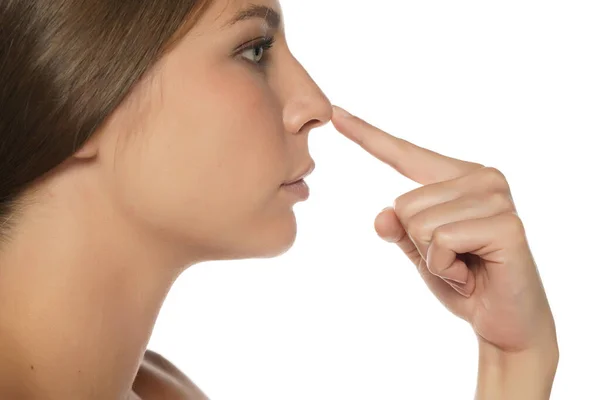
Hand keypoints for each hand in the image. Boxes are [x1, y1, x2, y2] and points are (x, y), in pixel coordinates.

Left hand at [330, 106, 556, 358]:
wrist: (505, 322)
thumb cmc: (462, 281)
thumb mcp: (420, 252)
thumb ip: (400, 229)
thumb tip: (382, 214)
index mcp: (458, 177)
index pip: (404, 154)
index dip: (367, 135)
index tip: (335, 114)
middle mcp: (481, 177)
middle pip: (403, 203)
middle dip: (418, 244)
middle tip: (454, 260)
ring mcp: (496, 197)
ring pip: (418, 223)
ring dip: (434, 259)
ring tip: (464, 266)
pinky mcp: (506, 223)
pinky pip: (441, 242)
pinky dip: (446, 269)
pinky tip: (471, 275)